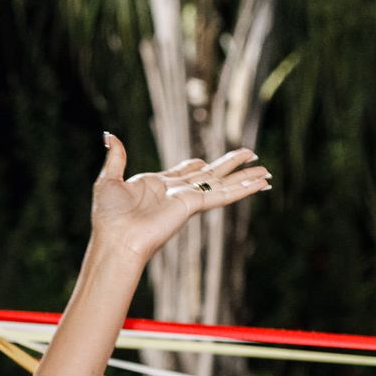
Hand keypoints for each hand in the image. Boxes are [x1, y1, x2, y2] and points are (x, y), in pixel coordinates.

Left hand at [90, 134, 269, 264]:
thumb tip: (109, 135)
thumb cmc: (108, 217)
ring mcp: (187, 200)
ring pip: (223, 184)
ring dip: (245, 177)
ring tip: (266, 171)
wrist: (116, 239)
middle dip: (230, 165)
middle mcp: (175, 193)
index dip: (194, 165)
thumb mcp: (108, 180)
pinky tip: (261, 184)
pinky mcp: (194, 205)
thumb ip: (116, 157)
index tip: (203, 160)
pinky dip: (243, 189)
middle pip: (210, 175)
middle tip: (250, 155)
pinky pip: (223, 194)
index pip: (183, 173)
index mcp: (157, 187)